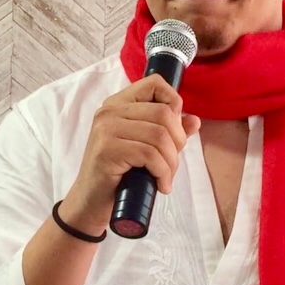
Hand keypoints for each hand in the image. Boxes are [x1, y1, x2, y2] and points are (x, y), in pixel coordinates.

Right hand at [60, 74, 200, 233]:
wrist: (90, 201)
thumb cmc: (117, 174)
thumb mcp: (145, 148)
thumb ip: (168, 132)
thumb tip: (194, 121)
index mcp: (118, 103)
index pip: (154, 83)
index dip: (173, 102)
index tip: (174, 130)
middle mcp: (110, 111)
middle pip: (163, 113)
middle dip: (177, 141)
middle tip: (172, 162)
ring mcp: (106, 129)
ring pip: (159, 135)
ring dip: (171, 161)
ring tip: (166, 177)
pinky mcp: (108, 150)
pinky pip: (149, 154)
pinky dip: (162, 172)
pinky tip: (161, 184)